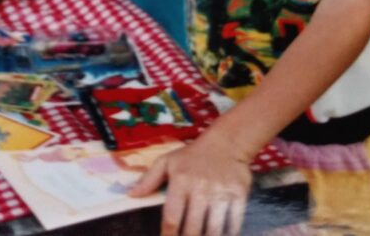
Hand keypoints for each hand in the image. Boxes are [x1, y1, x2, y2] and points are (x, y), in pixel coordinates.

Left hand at [129, 133, 251, 235]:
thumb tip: (131, 195)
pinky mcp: (238, 195)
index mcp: (180, 181)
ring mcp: (221, 193)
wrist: (226, 143)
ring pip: (213, 230)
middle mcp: (200, 188)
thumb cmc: (192, 156)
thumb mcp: (167, 162)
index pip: (171, 218)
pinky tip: (221, 234)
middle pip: (192, 229)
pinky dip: (228, 233)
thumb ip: (149, 179)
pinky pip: (233, 223)